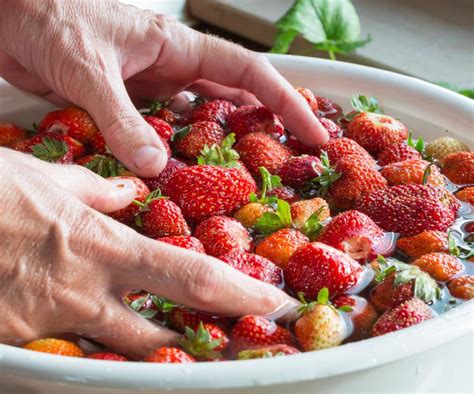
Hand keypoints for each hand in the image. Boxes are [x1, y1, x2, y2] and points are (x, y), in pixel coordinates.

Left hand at [0, 0, 327, 177]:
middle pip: (234, 98)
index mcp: (177, 47)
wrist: (8, 13)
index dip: (285, 101)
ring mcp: (151, 88)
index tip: (314, 129)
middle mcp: (171, 68)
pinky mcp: (127, 104)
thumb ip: (121, 118)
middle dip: (265, 126)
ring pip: (200, 119)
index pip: (248, 73)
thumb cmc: (46, 15)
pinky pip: (164, 131)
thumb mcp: (88, 67)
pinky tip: (182, 173)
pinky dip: (177, 152)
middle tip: (290, 163)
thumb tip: (155, 166)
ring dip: (221, 145)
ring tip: (244, 178)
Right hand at [0, 149, 297, 356]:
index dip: (240, 293)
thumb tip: (132, 193)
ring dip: (157, 350)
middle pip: (165, 330)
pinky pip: (72, 355)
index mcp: (100, 246)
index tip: (276, 302)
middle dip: (209, 339)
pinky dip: (97, 353)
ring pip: (120, 352)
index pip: (189, 277)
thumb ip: (98, 190)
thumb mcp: (46, 178)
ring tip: (187, 347)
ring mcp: (50, 324)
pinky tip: (106, 341)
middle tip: (244, 341)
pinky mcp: (18, 342)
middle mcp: (83, 293)